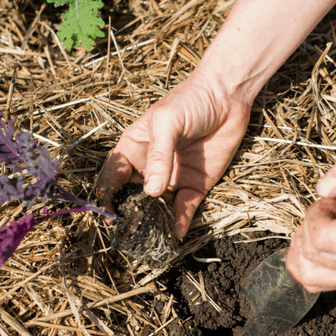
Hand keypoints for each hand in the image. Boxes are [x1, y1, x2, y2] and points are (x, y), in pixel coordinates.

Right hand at [97, 71, 251, 237]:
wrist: (229, 97)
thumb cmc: (191, 100)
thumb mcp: (166, 122)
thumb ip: (158, 155)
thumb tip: (150, 191)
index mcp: (134, 148)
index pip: (113, 175)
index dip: (107, 194)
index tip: (107, 212)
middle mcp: (150, 166)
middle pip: (132, 196)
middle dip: (129, 214)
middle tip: (128, 231)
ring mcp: (172, 177)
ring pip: (157, 206)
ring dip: (153, 222)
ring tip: (150, 238)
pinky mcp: (196, 185)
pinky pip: (184, 208)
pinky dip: (179, 221)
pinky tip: (176, 233)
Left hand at [285, 141, 335, 291]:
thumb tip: (322, 190)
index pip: (321, 238)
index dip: (316, 213)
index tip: (332, 199)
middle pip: (311, 255)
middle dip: (310, 226)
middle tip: (329, 210)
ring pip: (308, 274)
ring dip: (304, 245)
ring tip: (324, 225)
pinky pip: (317, 280)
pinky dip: (308, 260)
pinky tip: (323, 239)